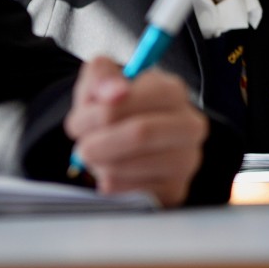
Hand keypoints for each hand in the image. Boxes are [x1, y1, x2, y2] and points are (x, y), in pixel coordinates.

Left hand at [64, 58, 207, 207]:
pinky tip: (114, 173)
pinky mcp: (176, 188)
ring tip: (100, 158)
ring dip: (100, 165)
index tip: (79, 122)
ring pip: (129, 166)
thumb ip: (102, 75)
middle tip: (83, 147)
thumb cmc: (118, 108)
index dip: (94, 114)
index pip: (129, 101)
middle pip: (140, 133)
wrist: (132, 139)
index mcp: (173, 91)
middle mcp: (189, 125)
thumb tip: (115, 92)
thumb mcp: (103, 81)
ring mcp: (186, 159)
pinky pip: (130, 192)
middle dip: (97, 143)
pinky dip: (111, 184)